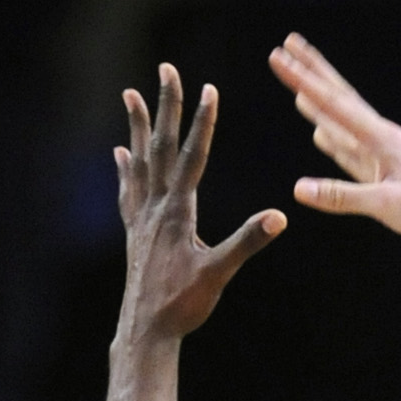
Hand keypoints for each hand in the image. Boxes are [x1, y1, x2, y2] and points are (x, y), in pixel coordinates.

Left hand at [116, 64, 283, 340]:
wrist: (145, 331)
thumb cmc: (183, 305)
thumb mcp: (219, 273)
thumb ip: (247, 241)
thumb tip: (280, 217)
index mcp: (178, 212)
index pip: (193, 157)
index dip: (202, 122)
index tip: (208, 88)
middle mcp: (155, 208)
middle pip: (161, 146)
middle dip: (165, 106)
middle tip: (165, 69)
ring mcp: (141, 219)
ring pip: (139, 161)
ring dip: (137, 127)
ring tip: (130, 95)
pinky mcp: (134, 232)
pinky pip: (129, 190)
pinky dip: (127, 168)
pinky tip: (121, 154)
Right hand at [269, 32, 400, 260]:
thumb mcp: (387, 205)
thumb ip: (343, 196)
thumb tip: (298, 189)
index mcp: (382, 138)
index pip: (334, 103)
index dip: (303, 80)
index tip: (278, 56)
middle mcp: (381, 139)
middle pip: (338, 99)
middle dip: (311, 73)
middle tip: (287, 45)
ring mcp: (383, 156)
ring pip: (342, 124)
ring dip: (319, 106)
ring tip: (300, 90)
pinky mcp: (384, 176)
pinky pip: (350, 152)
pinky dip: (333, 142)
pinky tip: (321, 135)